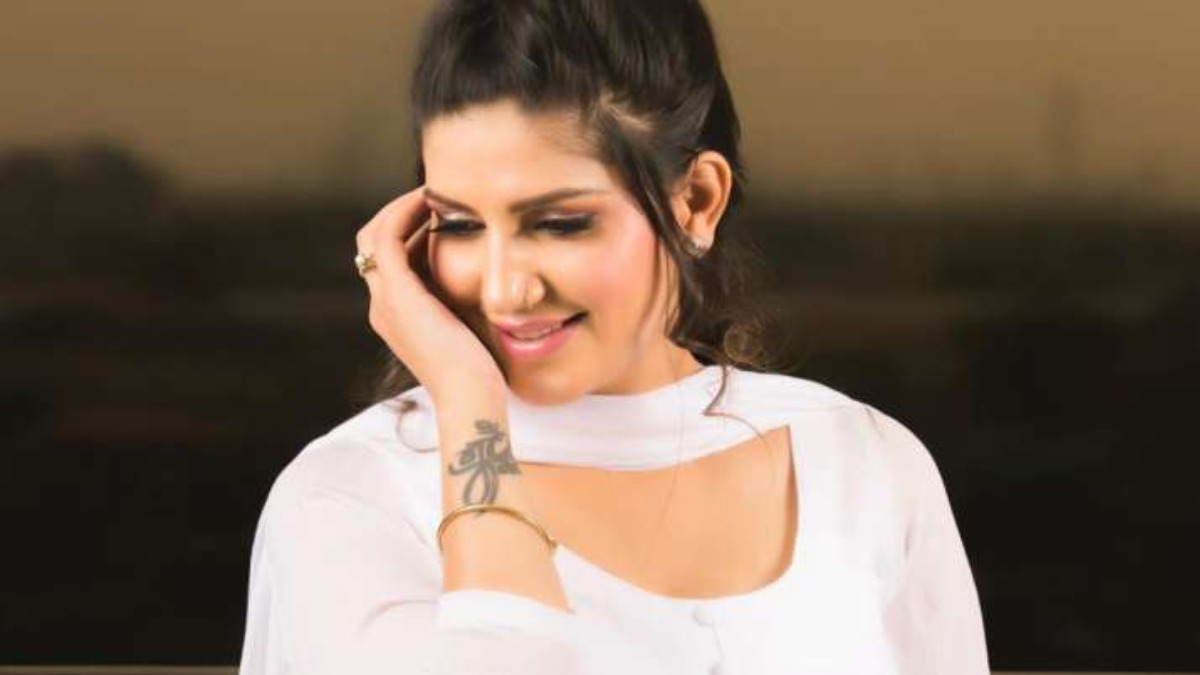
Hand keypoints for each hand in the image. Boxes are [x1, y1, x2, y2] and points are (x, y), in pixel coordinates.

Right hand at [355, 186, 505, 401]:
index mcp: (395, 314)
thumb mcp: (467, 329)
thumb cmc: (479, 371)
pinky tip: (432, 204)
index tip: (439, 214)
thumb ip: (462, 302)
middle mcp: (381, 306)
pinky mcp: (397, 295)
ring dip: (400, 208)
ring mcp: (384, 301)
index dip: (407, 231)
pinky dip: (404, 214)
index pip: (386, 259)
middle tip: (432, 198)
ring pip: (373, 235)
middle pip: (371, 243)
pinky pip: (386, 238)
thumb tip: (485, 277)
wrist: (470, 397)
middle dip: (398, 214)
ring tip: (433, 194)